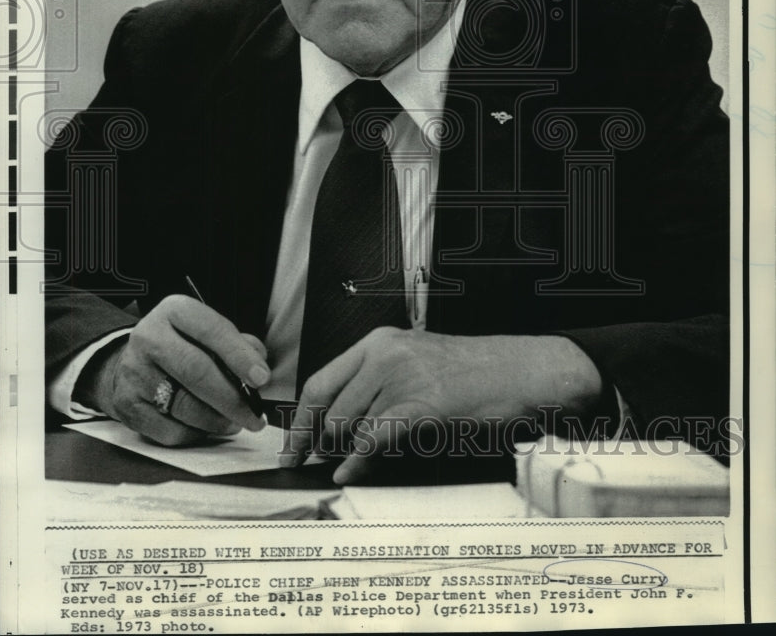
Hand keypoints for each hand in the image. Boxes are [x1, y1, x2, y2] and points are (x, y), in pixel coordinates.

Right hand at [75, 295, 270, 445]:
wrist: (132, 361)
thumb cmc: (182, 345)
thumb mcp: (206, 330)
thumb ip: (236, 344)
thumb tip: (258, 367)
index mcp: (174, 311)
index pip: (212, 331)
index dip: (240, 356)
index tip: (261, 379)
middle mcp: (149, 337)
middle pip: (196, 371)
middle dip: (232, 398)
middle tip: (254, 413)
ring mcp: (134, 372)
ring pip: (184, 406)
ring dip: (217, 420)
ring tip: (234, 422)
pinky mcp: (128, 405)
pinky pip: (170, 430)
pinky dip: (195, 434)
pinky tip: (205, 427)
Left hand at [280, 329, 603, 482]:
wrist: (521, 370)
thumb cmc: (474, 373)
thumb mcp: (417, 367)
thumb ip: (378, 389)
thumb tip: (339, 432)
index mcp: (379, 342)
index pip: (321, 380)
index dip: (301, 420)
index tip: (293, 446)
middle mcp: (384, 354)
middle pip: (327, 406)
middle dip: (315, 442)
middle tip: (311, 464)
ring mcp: (403, 377)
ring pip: (347, 425)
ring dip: (338, 453)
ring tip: (340, 467)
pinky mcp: (422, 405)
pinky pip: (373, 438)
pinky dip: (357, 461)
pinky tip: (351, 472)